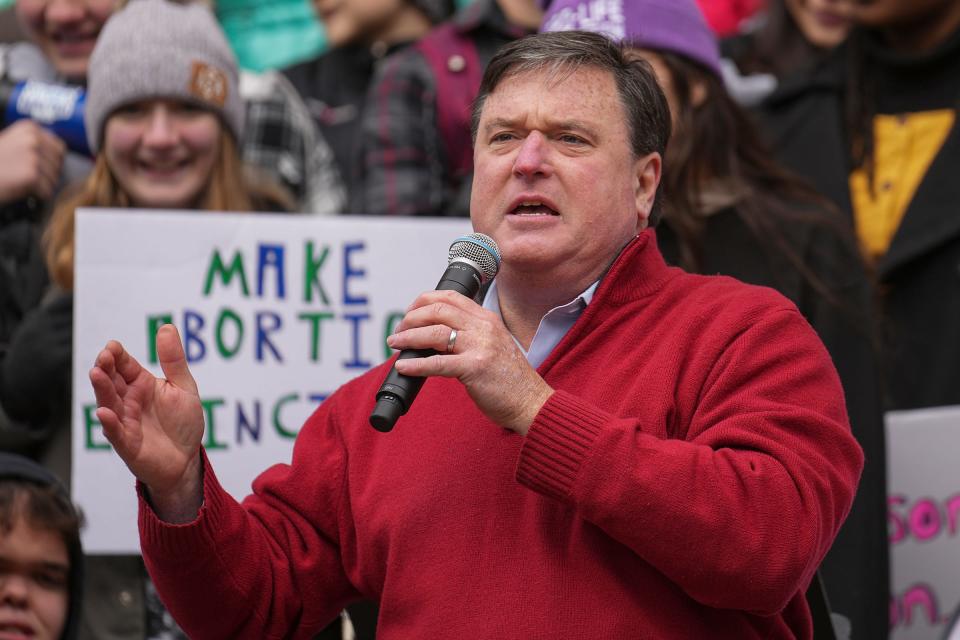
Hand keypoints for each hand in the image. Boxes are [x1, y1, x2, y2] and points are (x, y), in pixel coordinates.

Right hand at [0, 120, 64, 202]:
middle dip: (47, 175)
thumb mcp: (10, 141)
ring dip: (41, 186)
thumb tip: (59, 152)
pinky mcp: (32, 175)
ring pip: (54, 180)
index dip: (51, 161)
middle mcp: (33, 140)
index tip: (39, 166)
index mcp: (30, 129)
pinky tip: (21, 189)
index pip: (59, 148)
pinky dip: (37, 196)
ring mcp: (33, 157)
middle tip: (28, 177)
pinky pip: (47, 192)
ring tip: (21, 182)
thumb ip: (32, 142)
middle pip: (59, 165)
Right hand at [89, 324, 204, 522]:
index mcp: (142, 384)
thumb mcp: (183, 387)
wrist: (187, 459)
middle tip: (104, 357)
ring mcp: (125, 421)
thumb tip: (166, 327)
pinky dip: (109, 423)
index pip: (125, 365)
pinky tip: (105, 413)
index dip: (117, 355)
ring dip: (102, 390)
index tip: (113, 345)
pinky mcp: (126, 443)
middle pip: (112, 381)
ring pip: (109, 403)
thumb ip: (173, 360)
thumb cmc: (183, 423)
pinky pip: (115, 432)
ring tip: (97, 374)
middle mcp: (128, 401)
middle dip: (106, 368)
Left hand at [386, 290, 552, 434]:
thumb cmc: (510, 379)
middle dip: (411, 318)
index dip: (424, 301)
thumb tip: (434, 335)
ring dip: (409, 338)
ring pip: (435, 333)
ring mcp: (480, 346)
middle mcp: (484, 327)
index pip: (450, 297)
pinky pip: (438, 363)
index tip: (409, 312)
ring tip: (395, 344)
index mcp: (487, 318)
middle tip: (398, 331)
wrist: (531, 402)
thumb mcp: (493, 345)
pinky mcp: (475, 368)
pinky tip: (403, 367)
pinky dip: (416, 364)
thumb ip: (471, 335)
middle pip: (438, 310)